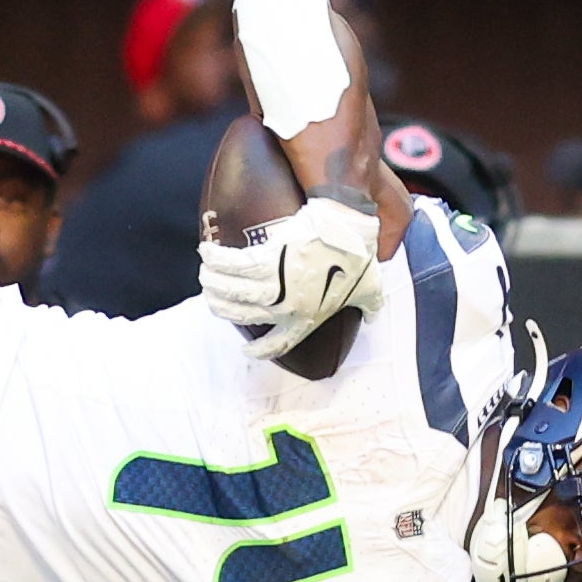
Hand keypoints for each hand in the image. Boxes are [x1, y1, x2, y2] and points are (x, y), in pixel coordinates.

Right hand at [197, 196, 377, 353]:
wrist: (349, 230)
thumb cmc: (359, 258)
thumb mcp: (369, 289)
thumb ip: (370, 305)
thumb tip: (375, 315)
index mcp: (307, 319)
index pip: (278, 344)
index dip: (260, 350)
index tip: (247, 350)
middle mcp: (286, 308)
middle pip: (243, 315)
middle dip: (223, 307)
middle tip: (214, 297)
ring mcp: (276, 286)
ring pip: (232, 291)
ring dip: (214, 284)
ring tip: (206, 275)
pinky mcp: (268, 260)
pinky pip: (234, 265)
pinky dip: (217, 260)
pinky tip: (206, 254)